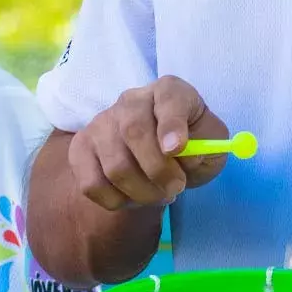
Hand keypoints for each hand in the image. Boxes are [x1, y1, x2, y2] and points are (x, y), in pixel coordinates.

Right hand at [70, 76, 229, 210]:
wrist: (161, 156)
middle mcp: (131, 100)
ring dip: (141, 192)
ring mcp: (101, 123)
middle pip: (134, 132)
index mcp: (169, 90)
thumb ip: (205, 147)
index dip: (171, 124)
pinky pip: (91, 184)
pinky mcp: (81, 148)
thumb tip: (185, 156)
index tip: (178, 149)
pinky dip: (116, 201)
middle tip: (176, 188)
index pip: (169, 97)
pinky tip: (131, 196)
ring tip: (157, 194)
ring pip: (114, 165)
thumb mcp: (211, 144)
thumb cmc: (191, 145)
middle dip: (158, 171)